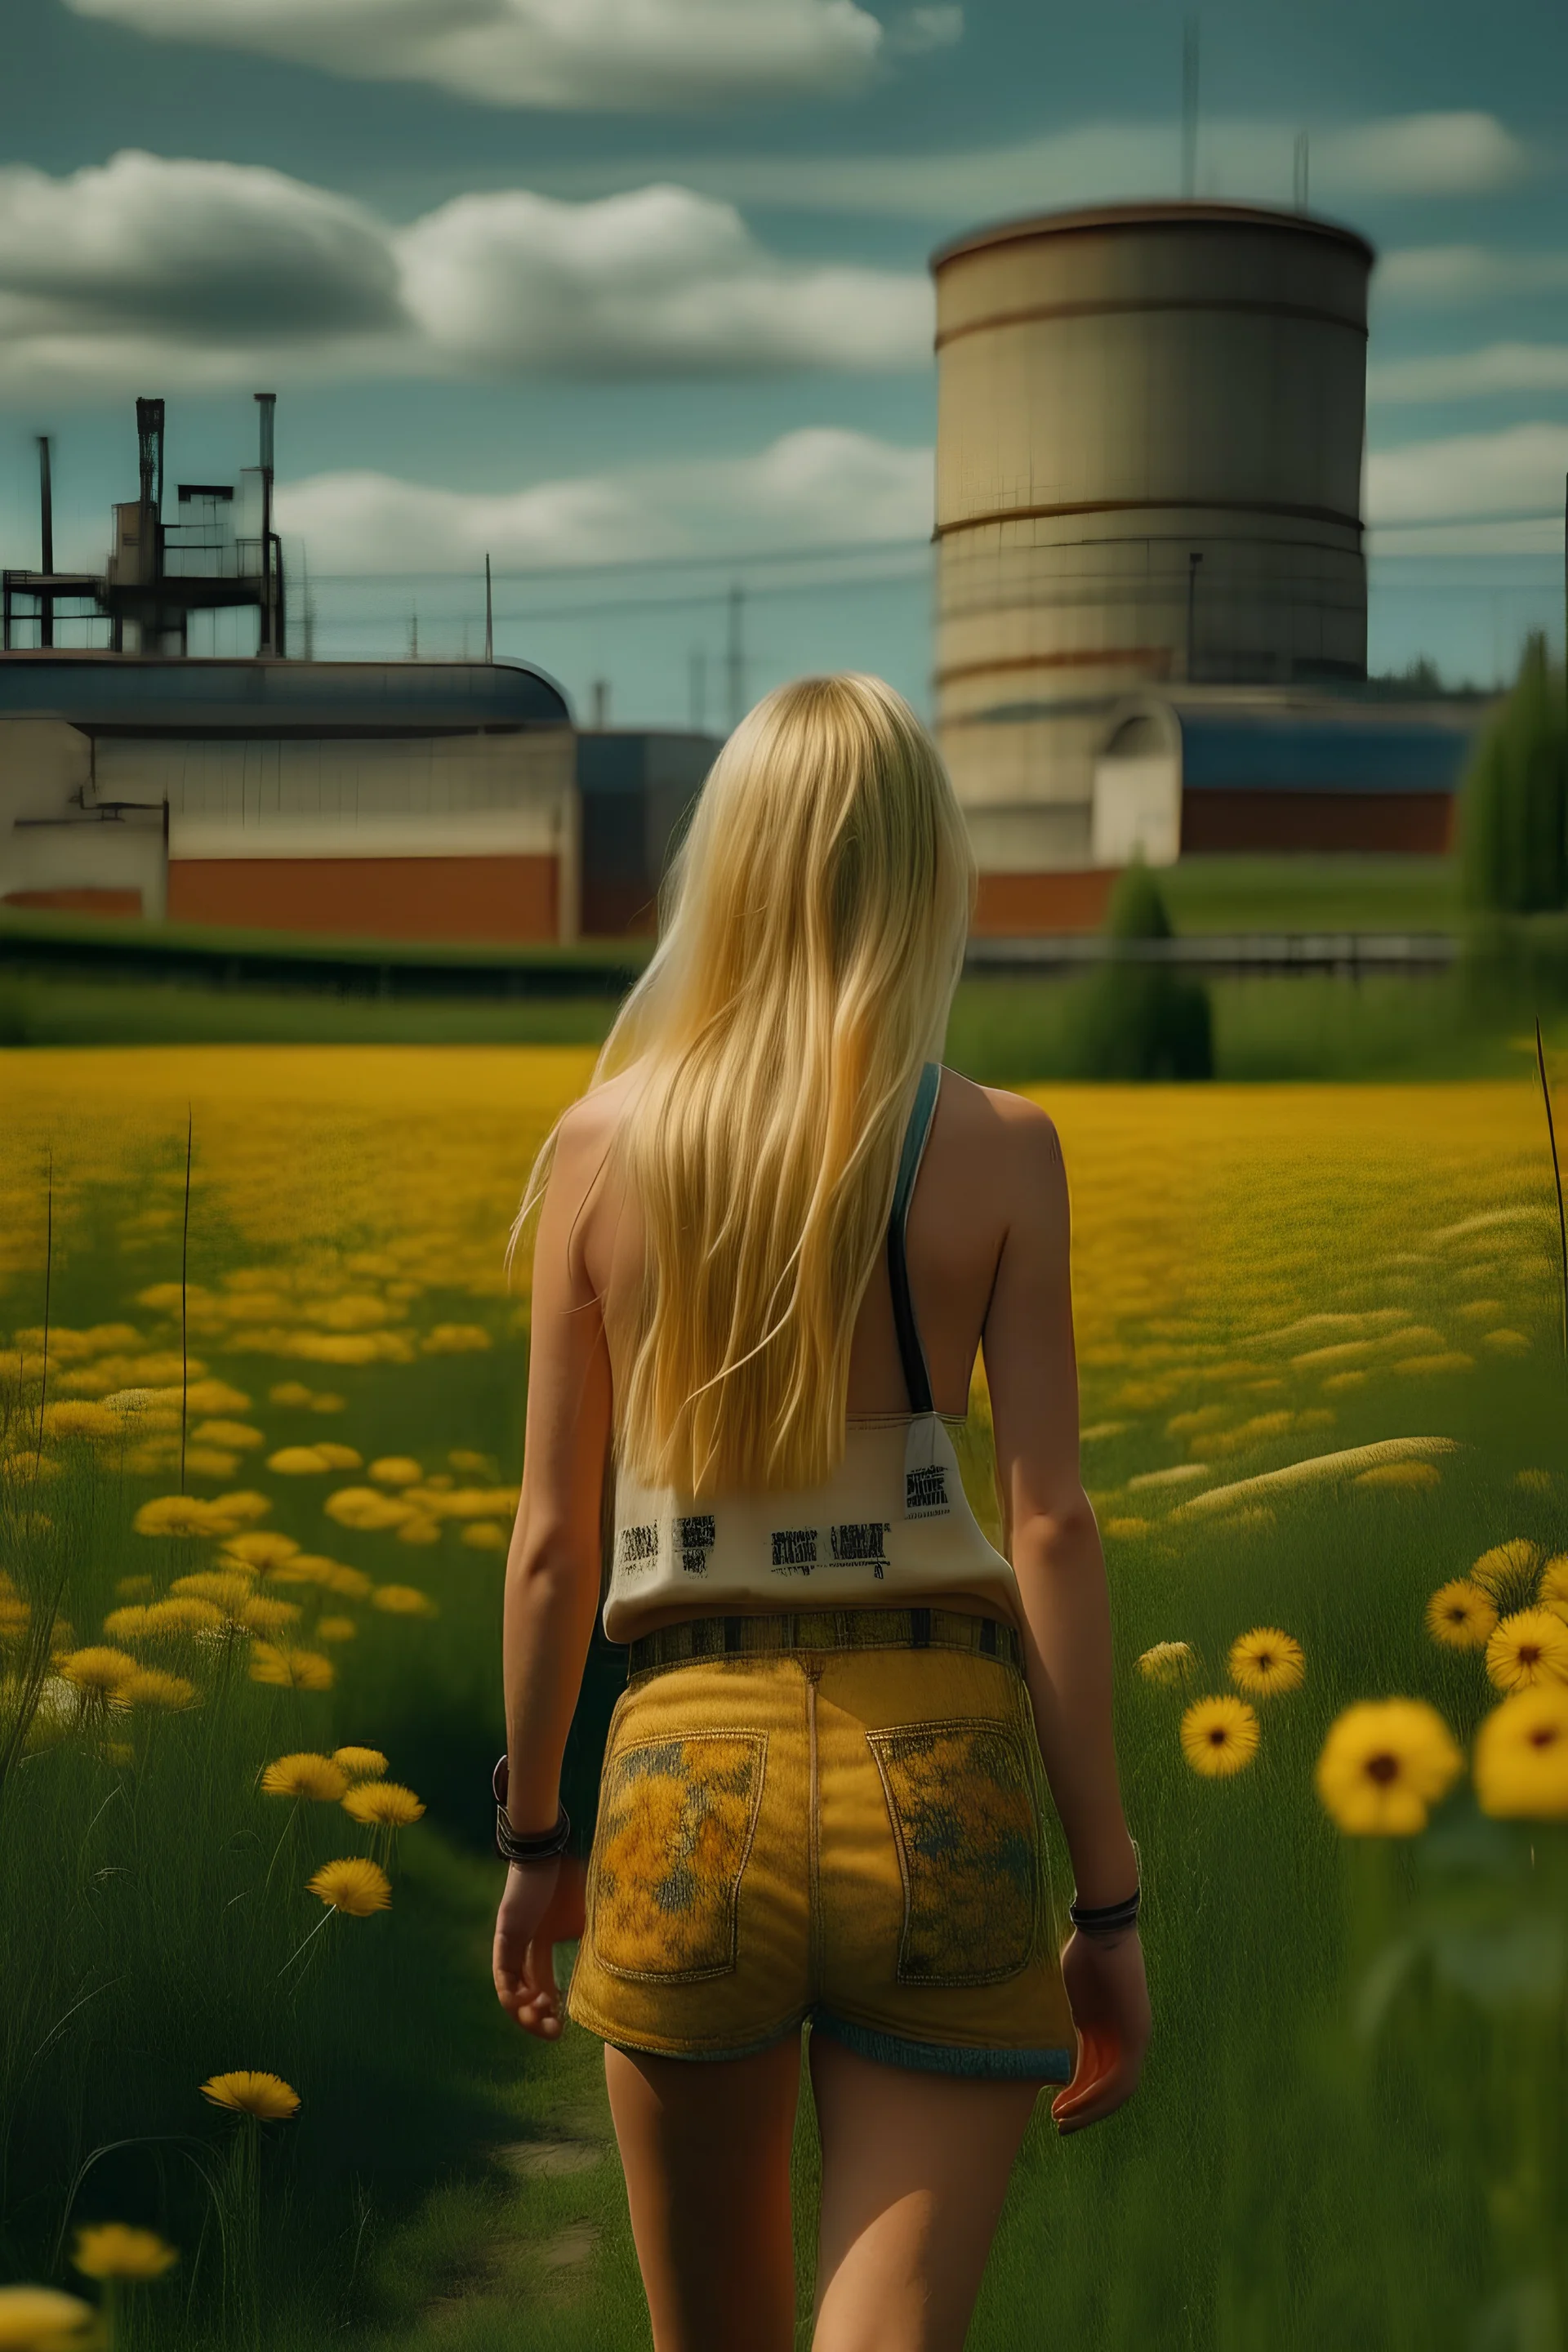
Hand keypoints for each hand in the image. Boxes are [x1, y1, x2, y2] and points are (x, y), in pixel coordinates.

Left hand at [492, 1855, 586, 2038]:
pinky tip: (525, 2004)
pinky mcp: (506, 1933)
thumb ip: (597, 1944)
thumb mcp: (590, 1920)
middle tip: (554, 2032)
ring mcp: (513, 1942)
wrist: (552, 1850)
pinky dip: (510, 1993)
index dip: (550, 2010)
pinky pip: (502, 1973)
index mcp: (544, 1943)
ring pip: (510, 1990)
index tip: (563, 2027)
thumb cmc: (572, 1879)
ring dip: (523, 2012)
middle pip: (524, 1995)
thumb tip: (621, 1972)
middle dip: (537, 2020)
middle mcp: (525, 1947)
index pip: (543, 1985)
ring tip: (542, 2020)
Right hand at [1051, 1927, 1149, 2134]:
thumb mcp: (1074, 1999)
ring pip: (1116, 2092)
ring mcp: (1136, 2038)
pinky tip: (1073, 2104)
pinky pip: (1119, 2079)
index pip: (1099, 2075)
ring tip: (1062, 2120)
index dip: (1078, 2096)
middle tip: (1059, 2125)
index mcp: (1113, 2031)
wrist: (1104, 1930)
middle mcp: (1129, 2040)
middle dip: (1085, 2112)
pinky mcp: (1137, 2035)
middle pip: (1111, 2091)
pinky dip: (1096, 2096)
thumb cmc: (1085, 1954)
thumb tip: (1051, 2042)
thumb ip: (1071, 2024)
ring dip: (1088, 2110)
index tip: (1054, 2107)